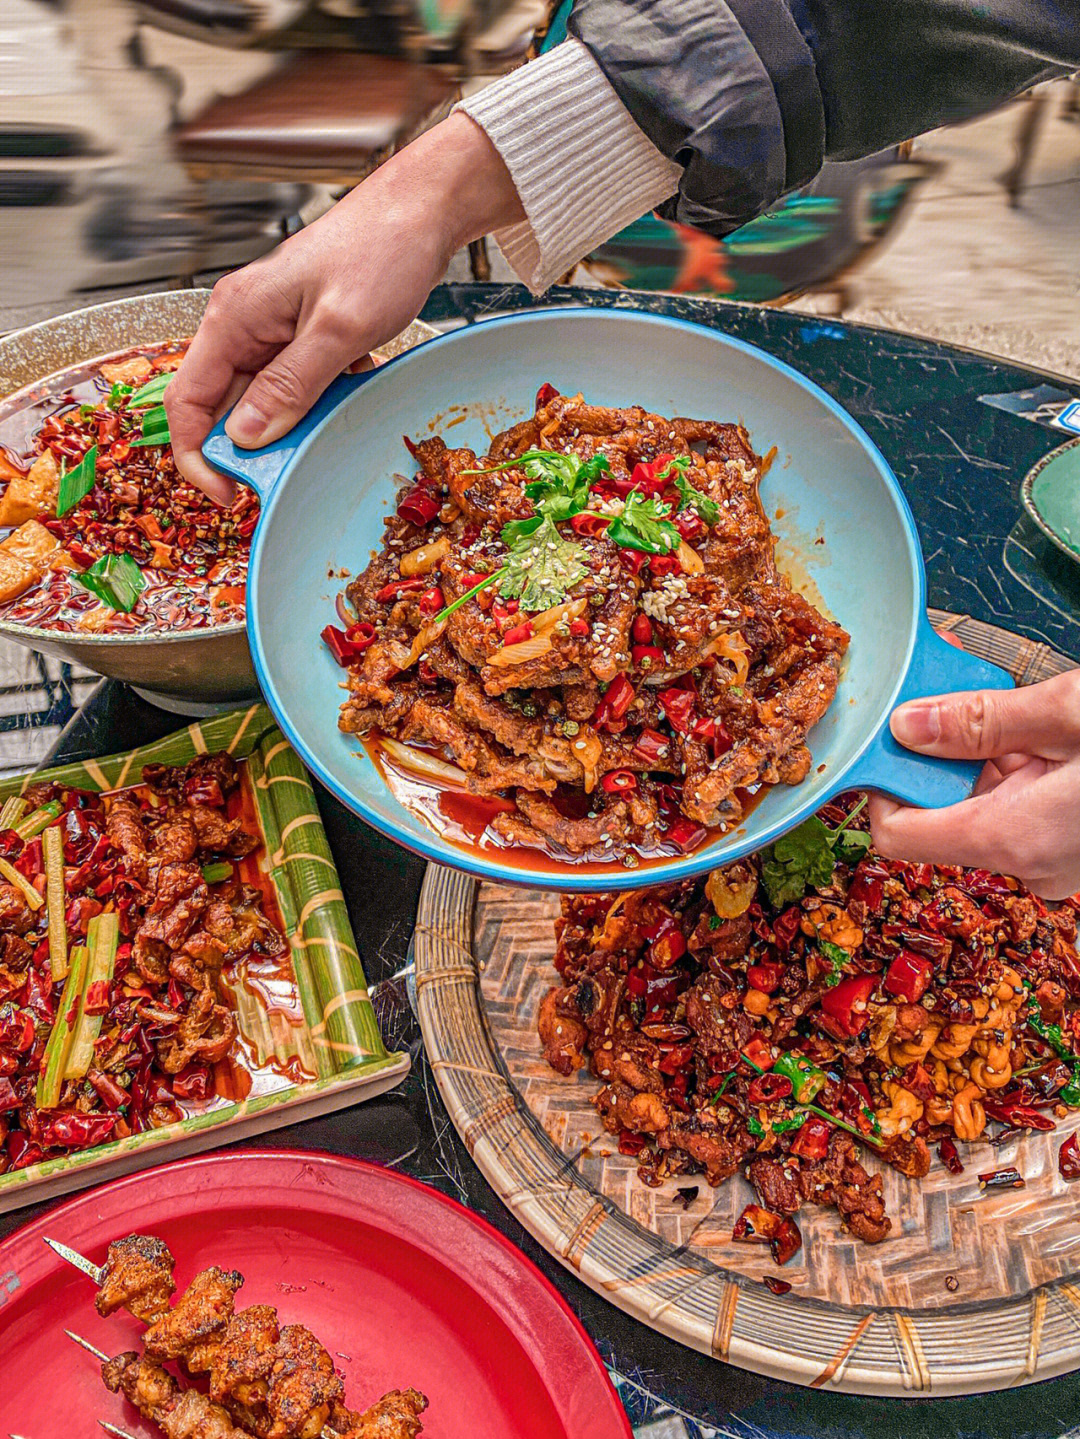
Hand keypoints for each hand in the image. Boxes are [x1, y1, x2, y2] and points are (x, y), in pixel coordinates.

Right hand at [165, 113, 524, 502]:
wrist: (421, 212)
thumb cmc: (381, 251)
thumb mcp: (339, 330)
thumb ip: (291, 385)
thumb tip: (247, 436)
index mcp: (234, 317)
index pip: (186, 401)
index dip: (198, 456)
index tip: (228, 495)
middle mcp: (243, 323)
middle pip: (224, 406)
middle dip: (254, 446)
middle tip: (294, 469)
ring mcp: (272, 328)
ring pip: (264, 399)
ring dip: (293, 422)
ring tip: (333, 417)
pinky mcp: (301, 333)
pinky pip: (295, 383)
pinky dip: (320, 399)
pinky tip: (351, 387)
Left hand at [869, 668, 1079, 898]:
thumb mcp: (1066, 714)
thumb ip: (981, 720)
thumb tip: (906, 725)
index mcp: (1014, 837)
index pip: (897, 833)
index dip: (883, 783)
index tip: (886, 735)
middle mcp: (1028, 861)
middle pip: (938, 812)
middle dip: (936, 752)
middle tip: (941, 689)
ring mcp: (1048, 858)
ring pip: (978, 806)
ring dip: (978, 756)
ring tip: (1003, 705)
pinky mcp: (1065, 845)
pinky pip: (1013, 809)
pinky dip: (1010, 769)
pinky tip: (1028, 730)